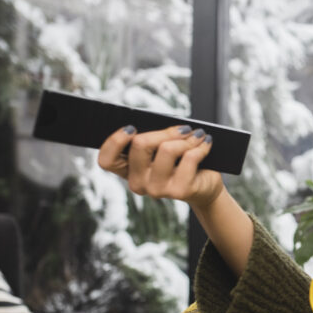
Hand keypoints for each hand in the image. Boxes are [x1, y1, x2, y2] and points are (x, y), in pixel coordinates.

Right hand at [97, 125, 223, 208]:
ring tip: (197, 136)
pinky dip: (200, 146)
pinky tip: (205, 144)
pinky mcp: (179, 191)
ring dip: (187, 138)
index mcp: (128, 172)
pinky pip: (189, 157)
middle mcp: (138, 183)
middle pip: (140, 144)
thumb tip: (156, 121)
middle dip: (165, 131)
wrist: (205, 187)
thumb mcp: (162, 150)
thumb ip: (152, 139)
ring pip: (167, 149)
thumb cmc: (181, 163)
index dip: (115, 141)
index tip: (131, 128)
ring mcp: (157, 189)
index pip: (107, 160)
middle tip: (183, 129)